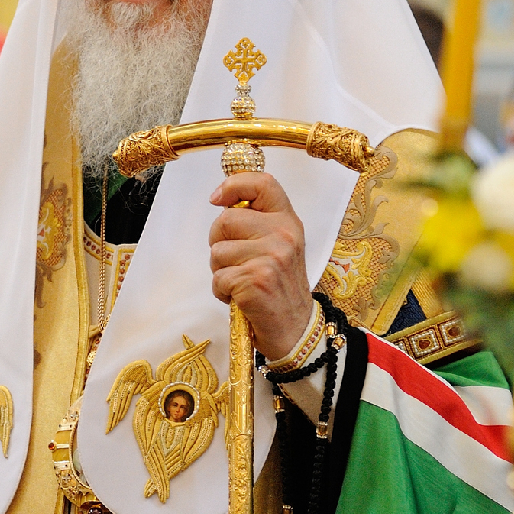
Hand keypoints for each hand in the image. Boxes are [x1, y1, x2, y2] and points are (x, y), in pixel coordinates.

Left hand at [208, 173, 313, 360]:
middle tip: (236, 263)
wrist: (296, 329)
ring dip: (220, 271)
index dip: (233, 185)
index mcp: (289, 221)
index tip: (217, 199)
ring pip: (217, 251)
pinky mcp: (257, 279)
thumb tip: (220, 200)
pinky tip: (240, 298)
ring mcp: (272, 256)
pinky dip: (222, 291)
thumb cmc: (279, 288)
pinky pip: (218, 277)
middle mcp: (284, 234)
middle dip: (218, 243)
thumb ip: (257, 222)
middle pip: (224, 220)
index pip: (262, 183)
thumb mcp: (279, 246)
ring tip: (242, 283)